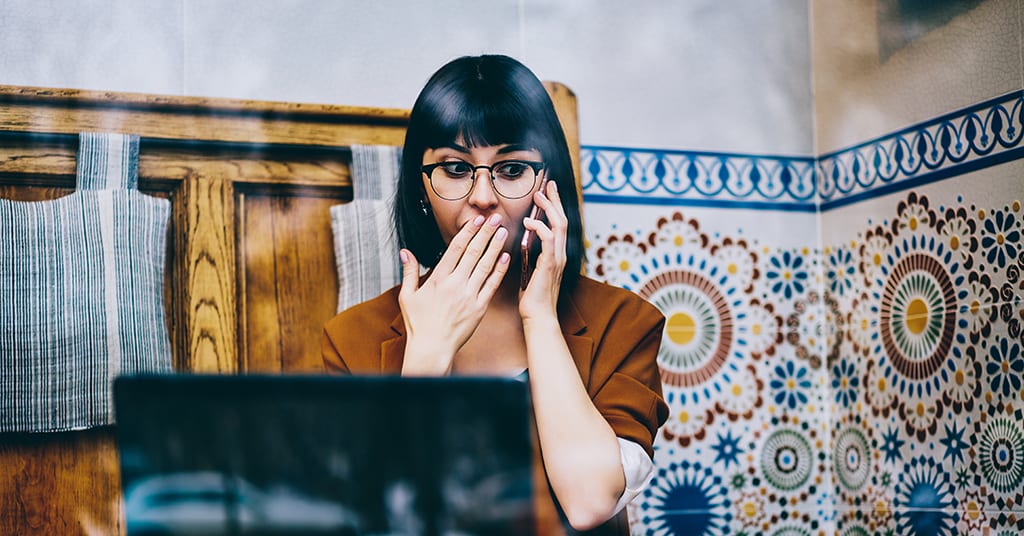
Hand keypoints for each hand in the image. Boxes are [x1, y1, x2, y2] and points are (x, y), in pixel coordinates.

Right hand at [398, 214, 510, 374]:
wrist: (432, 348)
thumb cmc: (418, 324)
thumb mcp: (408, 296)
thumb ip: (409, 272)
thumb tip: (405, 252)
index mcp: (438, 279)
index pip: (456, 249)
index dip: (468, 232)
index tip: (476, 219)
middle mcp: (455, 284)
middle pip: (474, 252)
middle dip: (486, 233)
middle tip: (495, 218)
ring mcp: (469, 296)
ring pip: (485, 266)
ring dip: (496, 247)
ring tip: (503, 232)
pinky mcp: (479, 308)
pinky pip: (492, 286)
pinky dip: (500, 271)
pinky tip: (506, 258)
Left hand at [519, 180, 566, 322]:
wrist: (538, 317)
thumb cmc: (531, 297)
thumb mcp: (530, 270)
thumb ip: (530, 254)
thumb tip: (521, 239)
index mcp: (556, 254)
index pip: (558, 224)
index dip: (554, 206)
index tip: (547, 191)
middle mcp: (561, 254)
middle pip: (563, 219)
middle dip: (555, 200)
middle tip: (548, 184)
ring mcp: (558, 258)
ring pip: (559, 225)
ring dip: (549, 208)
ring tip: (538, 195)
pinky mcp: (550, 265)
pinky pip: (548, 239)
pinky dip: (539, 226)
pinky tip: (528, 221)